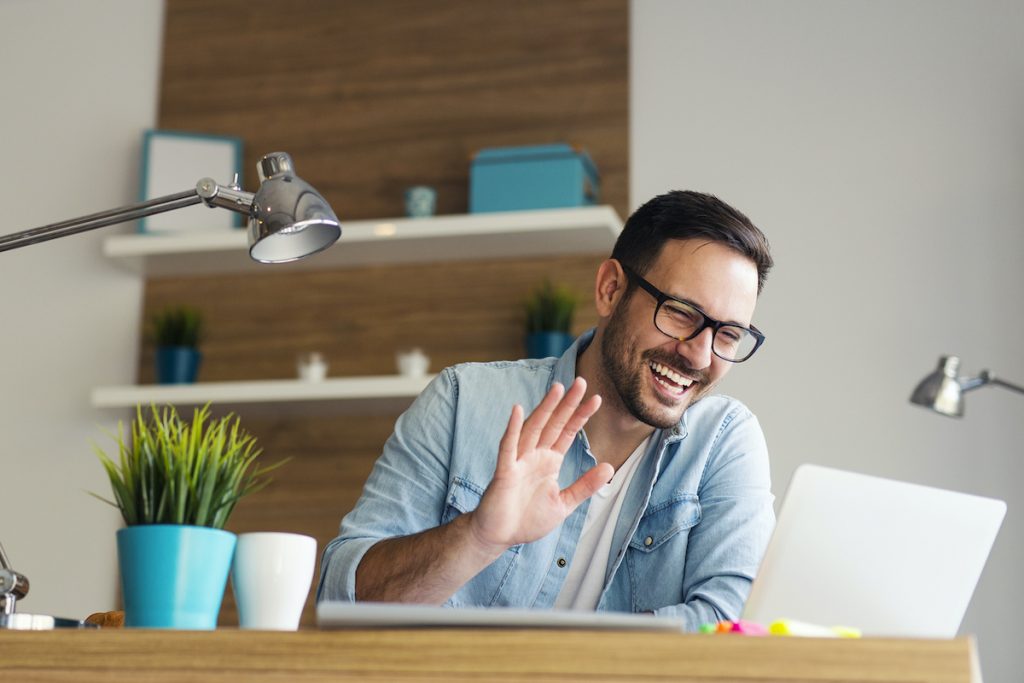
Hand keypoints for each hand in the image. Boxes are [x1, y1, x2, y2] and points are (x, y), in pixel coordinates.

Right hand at [467, 378, 613, 554]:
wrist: (499, 536)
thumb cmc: (527, 519)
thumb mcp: (564, 503)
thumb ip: (585, 485)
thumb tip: (609, 466)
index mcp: (549, 461)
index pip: (567, 432)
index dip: (581, 416)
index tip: (597, 399)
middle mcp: (534, 456)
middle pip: (553, 424)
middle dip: (567, 404)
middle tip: (582, 382)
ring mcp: (518, 461)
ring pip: (533, 429)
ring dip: (545, 409)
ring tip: (558, 388)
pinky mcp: (504, 471)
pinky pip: (508, 447)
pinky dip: (512, 429)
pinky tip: (517, 410)